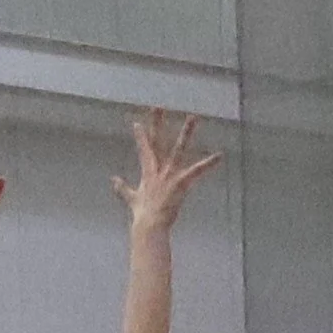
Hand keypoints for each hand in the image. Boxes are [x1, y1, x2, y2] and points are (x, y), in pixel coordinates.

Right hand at [112, 109, 223, 235]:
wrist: (149, 226)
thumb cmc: (142, 215)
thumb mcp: (131, 199)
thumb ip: (122, 188)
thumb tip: (113, 180)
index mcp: (148, 173)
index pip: (144, 150)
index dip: (141, 136)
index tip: (138, 122)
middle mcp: (158, 169)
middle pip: (157, 141)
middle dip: (157, 124)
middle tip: (159, 106)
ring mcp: (169, 175)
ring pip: (178, 149)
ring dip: (185, 133)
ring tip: (193, 117)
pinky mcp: (180, 183)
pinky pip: (196, 171)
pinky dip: (208, 164)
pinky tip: (220, 156)